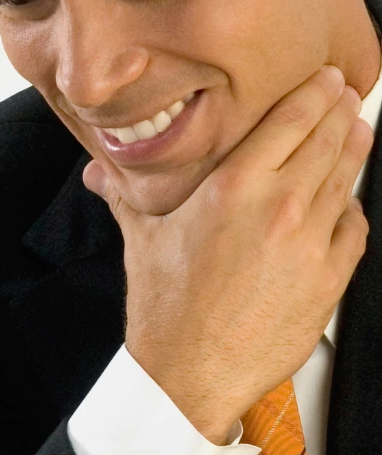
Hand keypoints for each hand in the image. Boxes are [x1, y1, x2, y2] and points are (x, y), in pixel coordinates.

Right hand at [83, 64, 371, 443]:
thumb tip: (98, 174)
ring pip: (348, 177)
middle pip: (330, 137)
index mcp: (233, 189)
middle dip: (340, 110)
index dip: (315, 90)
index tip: (324, 78)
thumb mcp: (142, 242)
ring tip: (355, 134)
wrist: (189, 375)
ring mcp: (312, 243)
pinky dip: (350, 209)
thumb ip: (125, 196)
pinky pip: (354, 228)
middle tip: (344, 95)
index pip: (292, 117)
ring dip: (355, 149)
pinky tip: (342, 203)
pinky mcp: (330, 278)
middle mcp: (280, 208)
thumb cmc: (166, 314)